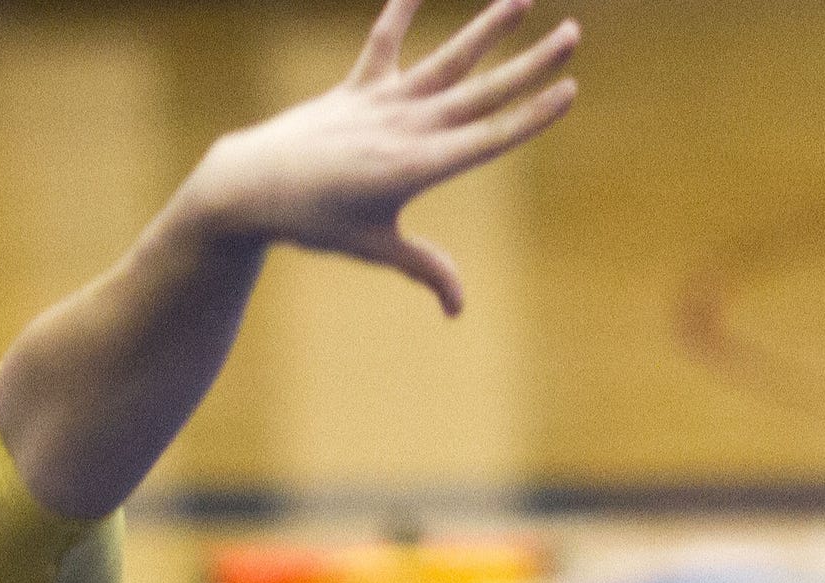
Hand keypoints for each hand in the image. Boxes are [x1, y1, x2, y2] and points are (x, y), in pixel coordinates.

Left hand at [183, 0, 577, 314]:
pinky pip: (384, 42)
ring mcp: (382, 102)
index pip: (489, 137)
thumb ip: (424, 269)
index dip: (533, 115)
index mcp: (419, 167)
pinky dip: (401, 9)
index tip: (569, 89)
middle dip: (531, 63)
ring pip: (446, 60)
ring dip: (486, 27)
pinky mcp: (355, 88)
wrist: (252, 187)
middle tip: (573, 33)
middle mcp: (407, 128)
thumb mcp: (373, 248)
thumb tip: (457, 310)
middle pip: (482, 91)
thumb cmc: (315, 223)